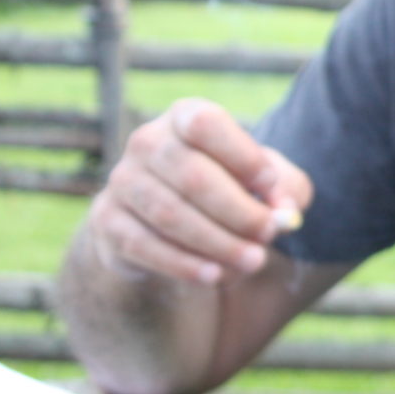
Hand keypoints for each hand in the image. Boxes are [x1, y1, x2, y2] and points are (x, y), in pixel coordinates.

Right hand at [85, 97, 311, 285]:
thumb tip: (285, 213)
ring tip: (254, 261)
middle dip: (238, 211)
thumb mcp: (268, 184)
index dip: (242, 155)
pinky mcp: (108, 221)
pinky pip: (145, 245)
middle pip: (192, 175)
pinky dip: (184, 264)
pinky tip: (216, 276)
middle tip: (270, 234)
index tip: (270, 184)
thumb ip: (286, 190)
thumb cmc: (231, 192)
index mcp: (185, 117)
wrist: (169, 228)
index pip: (206, 123)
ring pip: (170, 214)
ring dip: (218, 242)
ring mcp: (122, 181)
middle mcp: (147, 142)